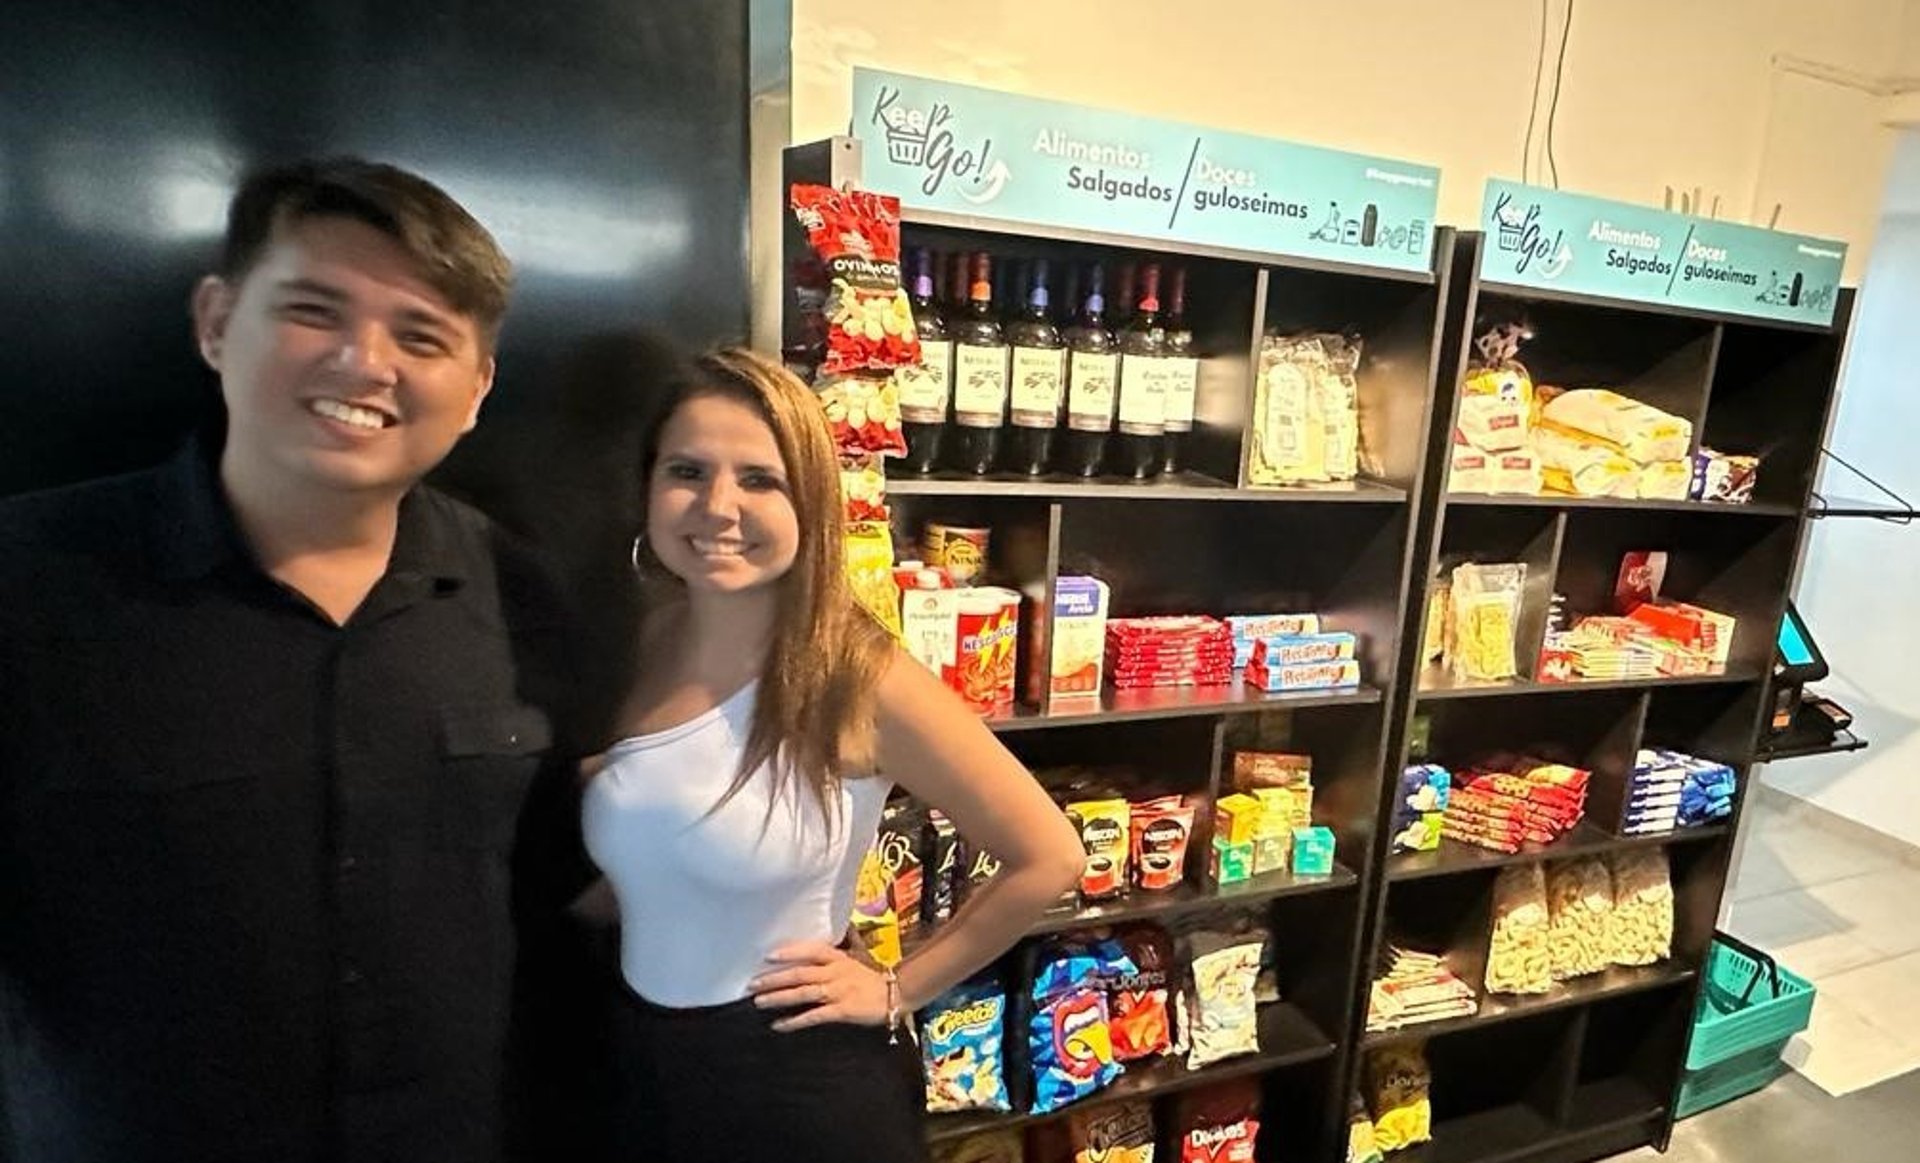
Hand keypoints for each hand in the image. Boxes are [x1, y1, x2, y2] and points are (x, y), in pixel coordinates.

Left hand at [747, 940, 889, 1031]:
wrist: (895, 995)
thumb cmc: (870, 979)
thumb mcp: (852, 960)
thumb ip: (831, 957)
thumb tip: (809, 952)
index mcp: (838, 958)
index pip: (810, 950)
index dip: (789, 952)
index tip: (768, 955)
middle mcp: (835, 972)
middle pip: (800, 973)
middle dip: (775, 978)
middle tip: (752, 983)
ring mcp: (838, 991)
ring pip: (803, 993)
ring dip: (779, 997)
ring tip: (759, 1002)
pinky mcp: (842, 1011)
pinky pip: (813, 1016)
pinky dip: (794, 1021)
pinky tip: (779, 1025)